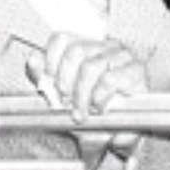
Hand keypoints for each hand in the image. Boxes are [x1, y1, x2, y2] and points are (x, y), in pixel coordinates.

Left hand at [28, 34, 151, 151]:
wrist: (118, 131)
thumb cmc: (92, 109)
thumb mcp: (63, 97)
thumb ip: (46, 78)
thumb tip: (33, 59)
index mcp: (85, 47)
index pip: (62, 38)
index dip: (50, 58)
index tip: (48, 80)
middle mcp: (104, 46)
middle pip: (76, 51)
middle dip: (65, 80)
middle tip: (64, 102)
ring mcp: (122, 56)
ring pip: (91, 66)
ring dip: (81, 95)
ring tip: (81, 113)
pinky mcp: (135, 71)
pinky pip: (110, 79)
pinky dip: (99, 97)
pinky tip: (99, 108)